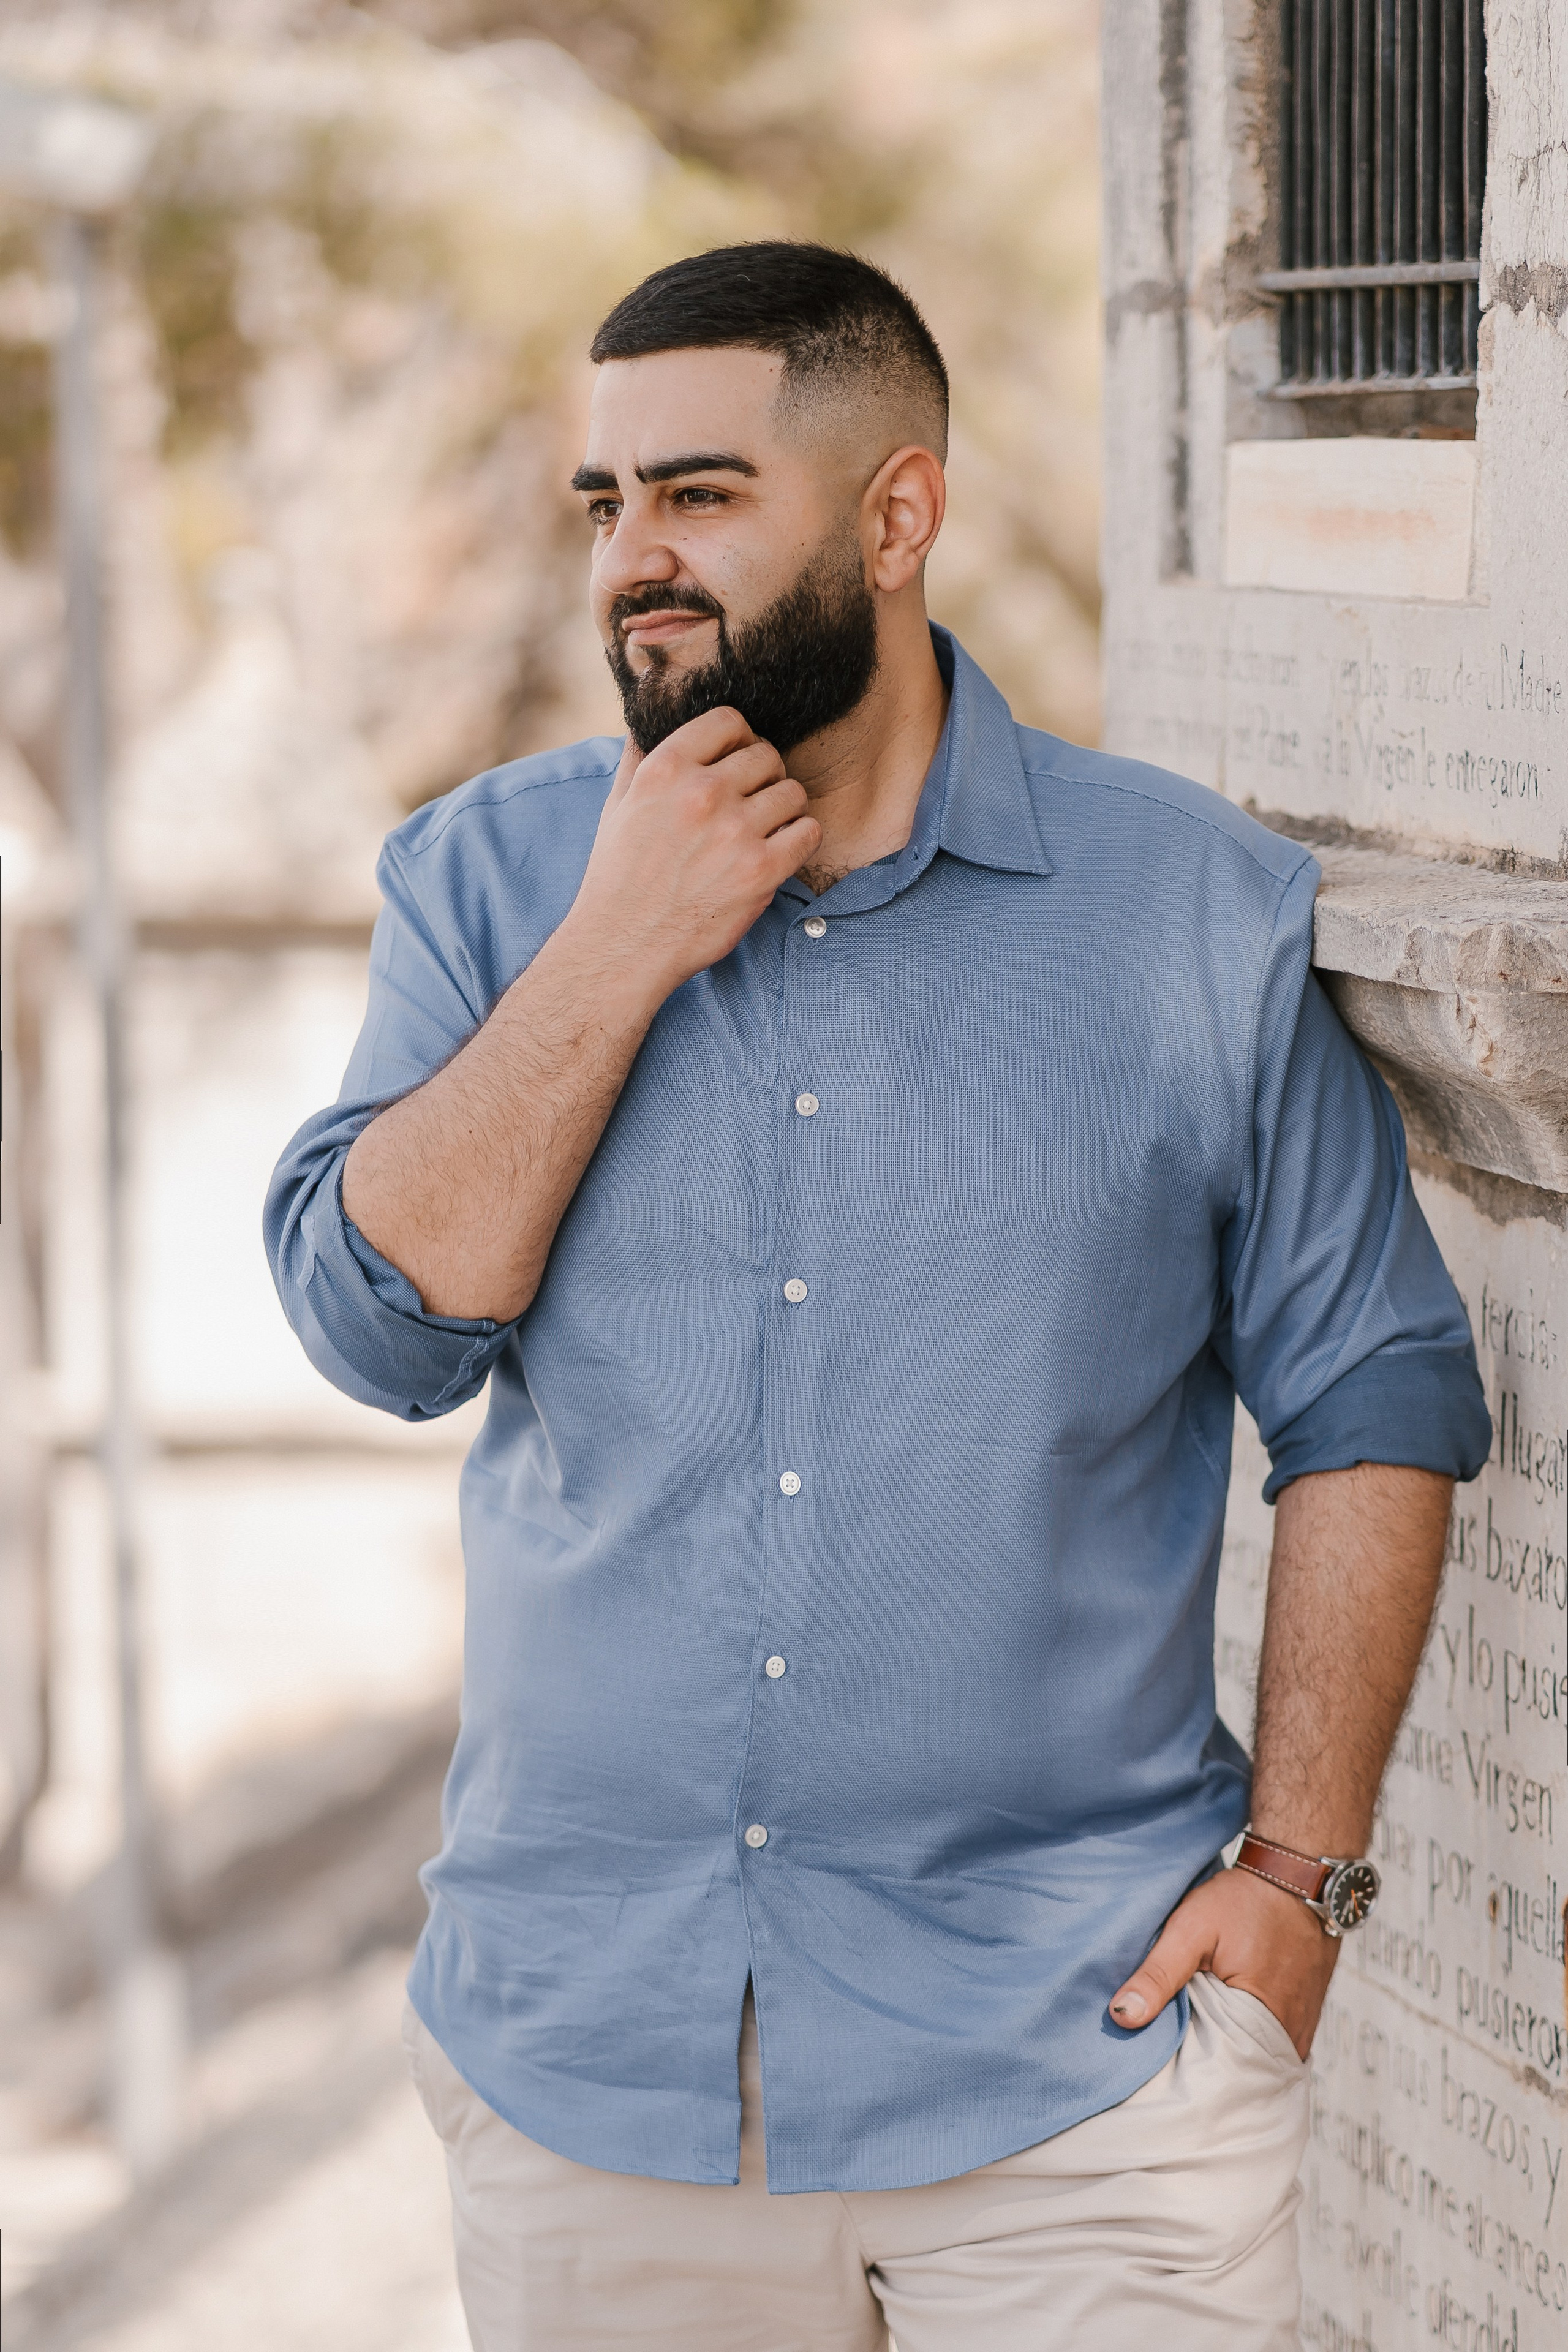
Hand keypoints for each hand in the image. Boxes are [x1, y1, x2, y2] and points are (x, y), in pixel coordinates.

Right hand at [565, 708, 821, 1006]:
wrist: (623, 945)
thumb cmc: (619, 877)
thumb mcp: (617, 806)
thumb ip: (639, 759)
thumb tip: (649, 720)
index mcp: (665, 769)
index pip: (728, 721)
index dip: (740, 738)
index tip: (737, 760)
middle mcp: (701, 793)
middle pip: (766, 755)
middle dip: (765, 776)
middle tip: (755, 801)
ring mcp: (734, 832)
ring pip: (792, 792)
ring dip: (786, 809)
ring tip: (769, 829)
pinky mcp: (761, 871)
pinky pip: (808, 832)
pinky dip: (802, 839)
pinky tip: (782, 851)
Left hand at [1108, 1864, 1338, 2059]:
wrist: (1296, 1875)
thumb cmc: (1243, 1900)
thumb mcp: (1191, 1929)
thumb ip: (1158, 1975)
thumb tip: (1122, 2017)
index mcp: (1263, 2022)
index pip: (1218, 2071)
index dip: (1188, 2069)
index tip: (1160, 2068)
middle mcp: (1290, 2036)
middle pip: (1240, 2067)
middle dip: (1209, 2066)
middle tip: (1175, 2057)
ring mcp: (1302, 2028)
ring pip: (1257, 2056)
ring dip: (1231, 2051)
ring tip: (1198, 2043)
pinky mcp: (1306, 2016)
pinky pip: (1273, 2043)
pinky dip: (1250, 2039)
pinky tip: (1227, 2026)